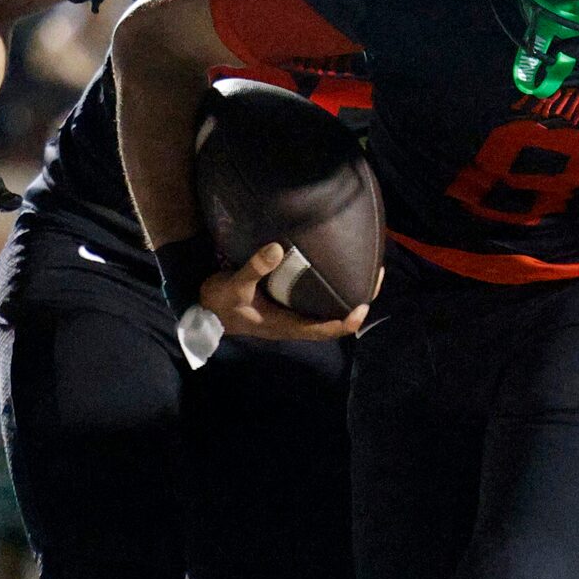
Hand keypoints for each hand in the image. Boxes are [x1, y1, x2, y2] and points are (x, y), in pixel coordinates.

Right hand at [198, 244, 365, 342]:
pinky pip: (315, 304)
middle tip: (374, 280)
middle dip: (355, 306)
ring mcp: (292, 317)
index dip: (347, 321)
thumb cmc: (220, 302)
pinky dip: (330, 292)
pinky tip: (336, 272)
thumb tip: (277, 248)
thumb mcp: (234, 284)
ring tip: (363, 274)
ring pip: (327, 313)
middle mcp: (294, 324)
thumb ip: (254, 268)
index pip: (325, 330)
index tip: (364, 304)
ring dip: (345, 299)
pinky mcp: (287, 307)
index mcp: (286, 326)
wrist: (204, 311)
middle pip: (334, 323)